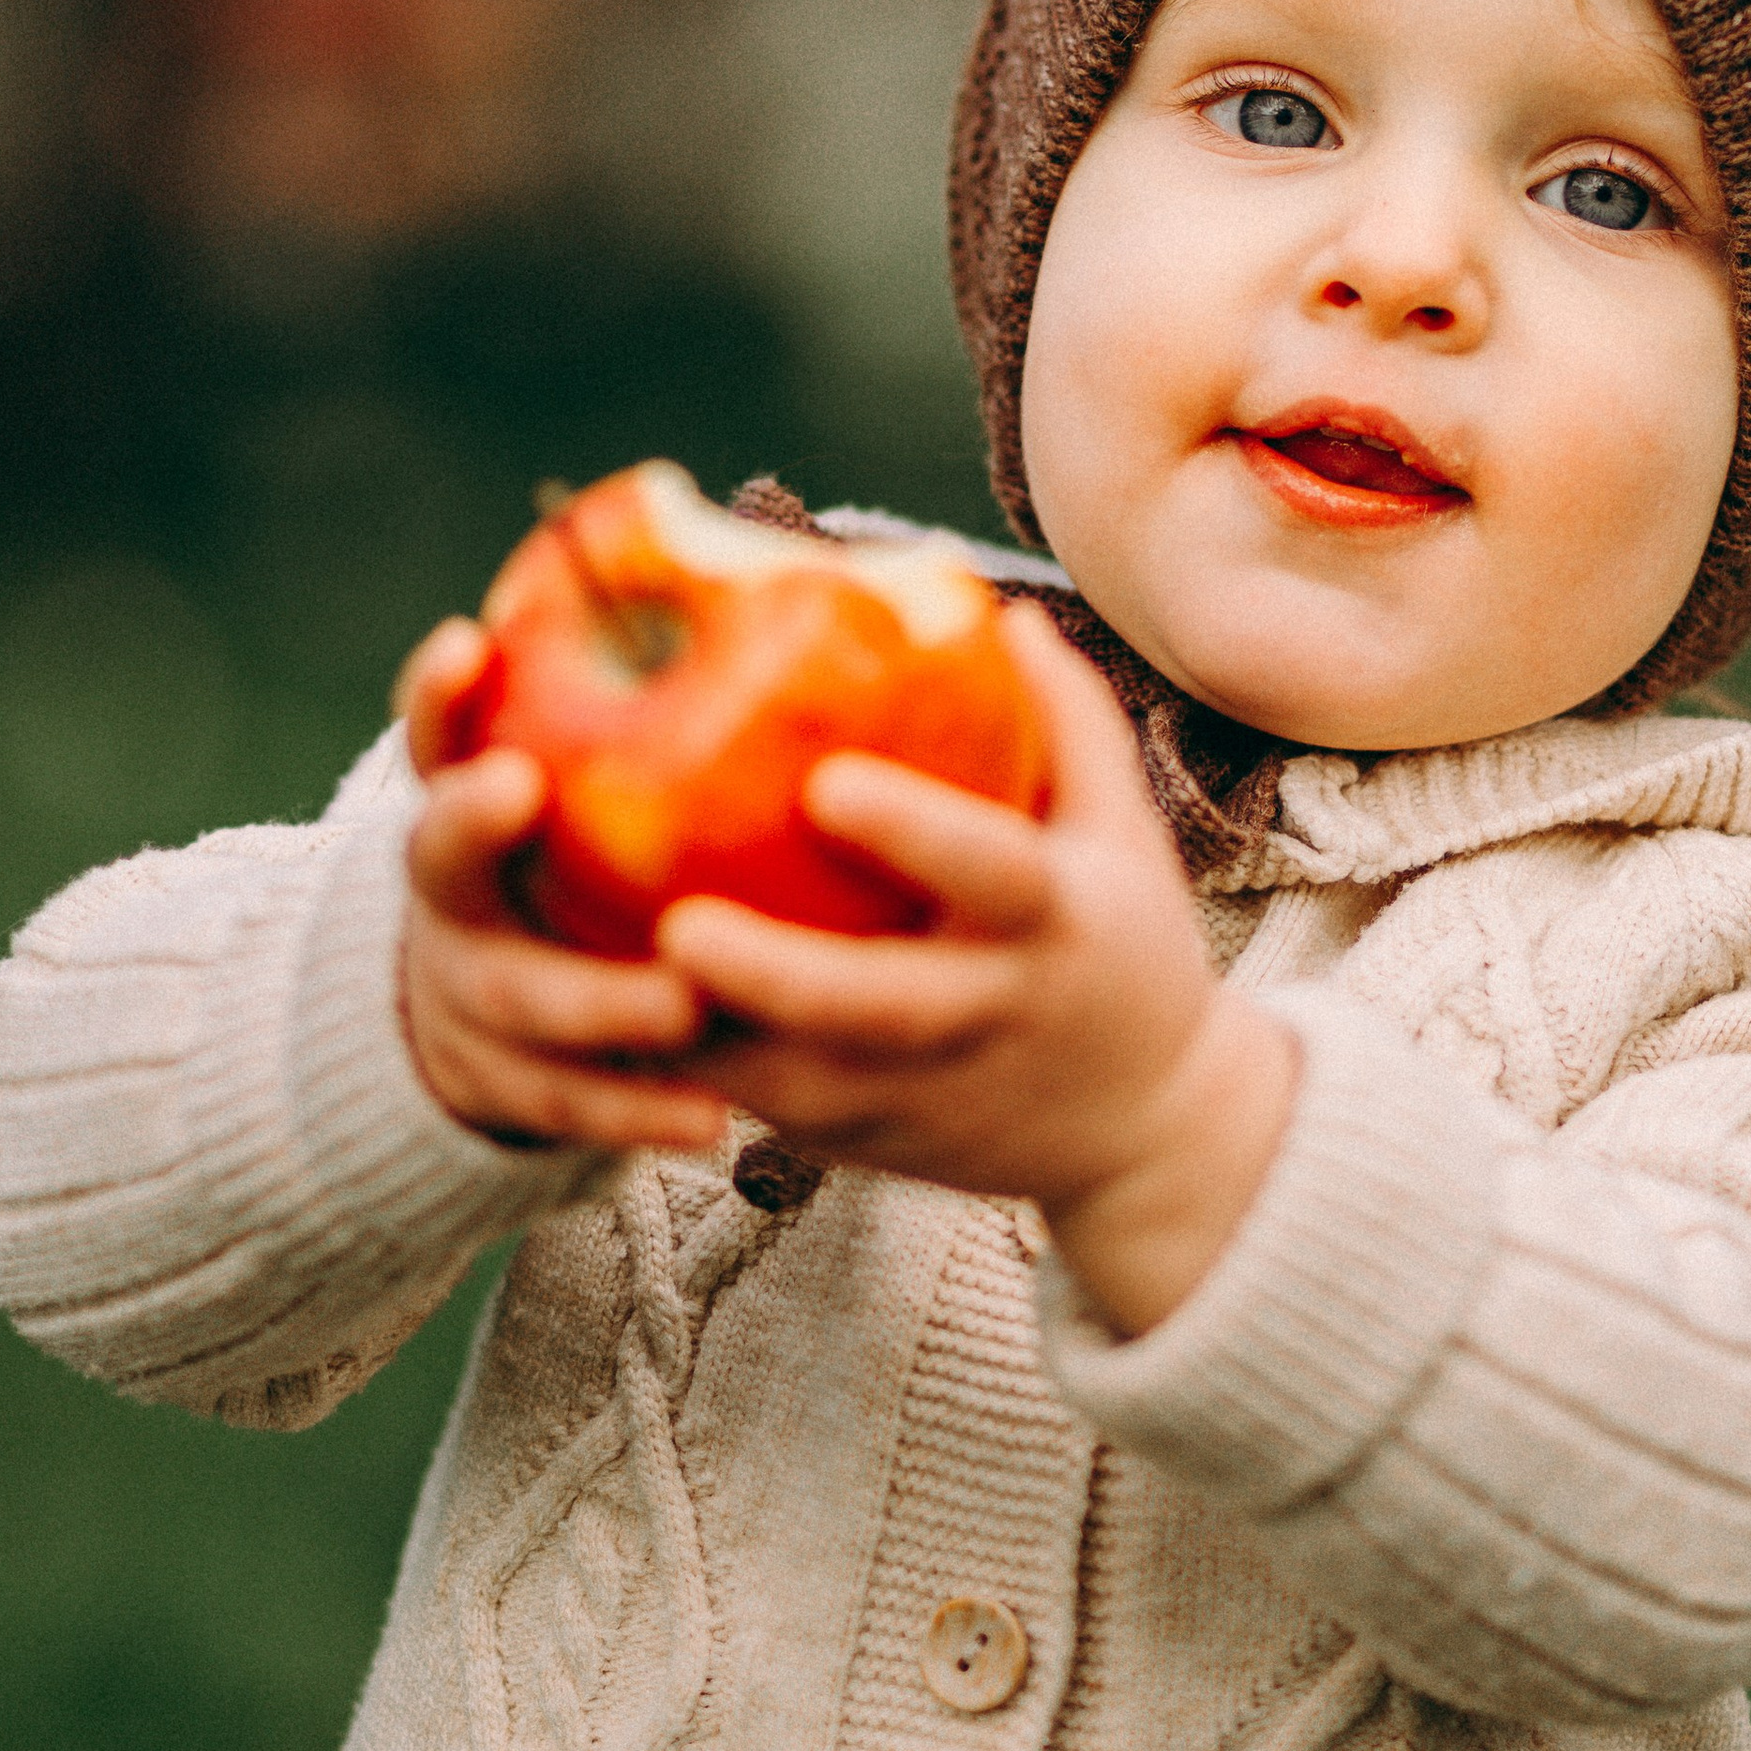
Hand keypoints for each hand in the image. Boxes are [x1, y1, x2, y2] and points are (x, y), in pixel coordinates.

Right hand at [394, 619, 729, 1153]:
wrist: (500, 1019)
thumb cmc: (601, 858)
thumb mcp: (608, 784)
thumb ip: (674, 704)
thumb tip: (827, 575)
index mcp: (475, 796)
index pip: (440, 730)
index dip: (441, 689)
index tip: (467, 641)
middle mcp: (456, 893)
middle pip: (439, 855)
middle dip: (472, 819)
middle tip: (521, 786)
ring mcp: (473, 994)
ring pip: (519, 1000)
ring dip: (597, 999)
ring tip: (681, 1003)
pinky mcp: (514, 1086)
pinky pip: (574, 1105)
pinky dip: (639, 1113)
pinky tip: (711, 1121)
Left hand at [657, 606, 1297, 1332]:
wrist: (1151, 1130)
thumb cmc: (1124, 942)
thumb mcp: (1121, 831)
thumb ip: (1068, 719)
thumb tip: (1001, 609)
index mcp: (1058, 922)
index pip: (993, 872)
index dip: (915, 830)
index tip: (825, 782)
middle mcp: (992, 1014)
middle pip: (878, 1009)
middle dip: (776, 976)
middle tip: (674, 926)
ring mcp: (930, 1091)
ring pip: (804, 1084)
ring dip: (706, 1044)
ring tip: (598, 986)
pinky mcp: (875, 1141)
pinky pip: (771, 1111)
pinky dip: (691, 1075)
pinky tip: (609, 1020)